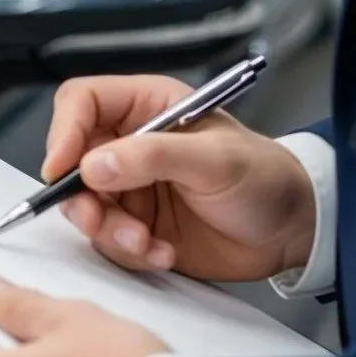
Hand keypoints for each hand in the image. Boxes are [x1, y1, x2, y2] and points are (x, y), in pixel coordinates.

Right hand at [43, 74, 316, 280]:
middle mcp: (130, 145)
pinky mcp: (135, 225)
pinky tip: (163, 253)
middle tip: (100, 220)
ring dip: (107, 232)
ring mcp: (130, 188)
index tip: (62, 169)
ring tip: (145, 243)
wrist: (292, 233)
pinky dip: (129, 253)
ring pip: (84, 207)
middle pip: (71, 162)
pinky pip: (107, 241)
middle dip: (82, 198)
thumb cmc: (266, 179)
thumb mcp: (214, 160)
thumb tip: (93, 164)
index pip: (82, 103)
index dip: (63, 132)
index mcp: (147, 109)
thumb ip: (152, 157)